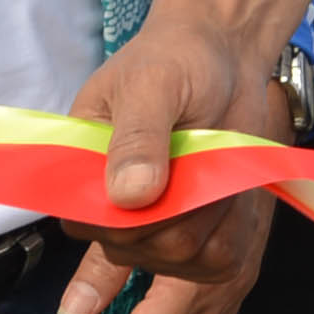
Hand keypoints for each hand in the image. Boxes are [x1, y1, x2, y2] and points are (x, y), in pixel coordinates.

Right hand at [63, 4, 272, 290]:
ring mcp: (156, 226)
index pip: (85, 223)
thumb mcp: (153, 85)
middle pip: (136, 246)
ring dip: (208, 208)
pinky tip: (229, 188)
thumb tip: (129, 196)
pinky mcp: (198, 232)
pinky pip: (216, 258)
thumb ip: (138, 137)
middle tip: (192, 148)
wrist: (226, 55)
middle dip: (175, 205)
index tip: (156, 173)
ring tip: (210, 158)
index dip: (122, 213)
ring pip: (180, 254)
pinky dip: (233, 224)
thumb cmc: (178, 60)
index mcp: (81, 170)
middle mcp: (112, 207)